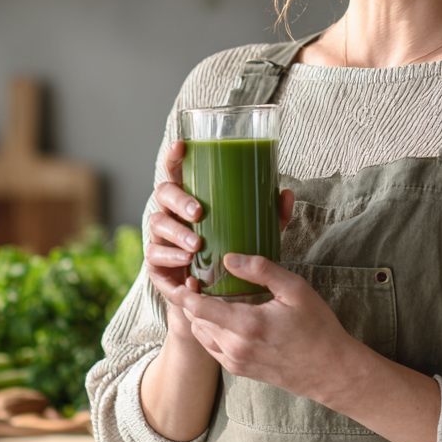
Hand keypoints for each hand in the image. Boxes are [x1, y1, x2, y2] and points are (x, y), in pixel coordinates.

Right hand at [145, 140, 294, 339]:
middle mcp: (170, 213)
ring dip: (175, 234)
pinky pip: (155, 258)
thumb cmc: (232, 253)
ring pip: (157, 224)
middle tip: (198, 212)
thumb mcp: (254, 232)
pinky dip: (170, 261)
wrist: (213, 297)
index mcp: (189, 198)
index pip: (176, 171)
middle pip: (163, 194)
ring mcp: (160, 238)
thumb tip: (287, 193)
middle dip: (178, 200)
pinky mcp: (156, 265)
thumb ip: (270, 215)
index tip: (182, 145)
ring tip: (196, 245)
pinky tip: (186, 266)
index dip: (174, 156)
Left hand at [167, 255, 358, 405]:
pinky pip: (212, 347)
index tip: (183, 274)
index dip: (184, 291)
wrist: (331, 371)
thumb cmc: (317, 327)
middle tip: (195, 277)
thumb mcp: (295, 289)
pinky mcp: (239, 370)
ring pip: (201, 335)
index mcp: (247, 326)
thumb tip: (229, 258)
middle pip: (196, 320)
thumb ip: (261, 270)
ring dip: (198, 315)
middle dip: (190, 300)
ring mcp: (235, 362)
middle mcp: (235, 348)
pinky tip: (221, 314)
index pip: (199, 308)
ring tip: (205, 293)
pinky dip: (209, 329)